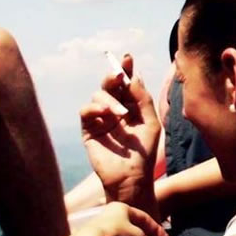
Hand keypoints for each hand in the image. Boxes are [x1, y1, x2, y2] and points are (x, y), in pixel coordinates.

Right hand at [80, 57, 161, 206]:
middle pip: (110, 85)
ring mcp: (101, 119)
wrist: (131, 177)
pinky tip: (105, 114)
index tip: (127, 58)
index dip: (125, 69)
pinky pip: (86, 111)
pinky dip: (94, 108)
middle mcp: (114, 110)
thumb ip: (143, 99)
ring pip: (98, 95)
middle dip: (114, 76)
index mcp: (131, 106)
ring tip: (120, 113)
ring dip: (109, 100)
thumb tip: (134, 77)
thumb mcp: (150, 123)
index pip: (126, 84)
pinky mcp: (89, 130)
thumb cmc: (144, 153)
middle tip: (119, 75)